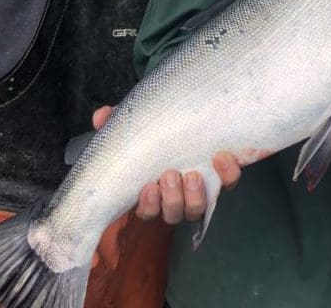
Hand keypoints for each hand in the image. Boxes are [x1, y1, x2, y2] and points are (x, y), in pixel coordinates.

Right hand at [92, 106, 241, 224]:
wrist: (187, 120)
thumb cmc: (154, 131)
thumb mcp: (134, 126)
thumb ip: (115, 122)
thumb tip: (101, 116)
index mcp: (153, 191)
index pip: (148, 211)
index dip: (148, 205)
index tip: (149, 187)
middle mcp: (177, 197)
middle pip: (174, 214)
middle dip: (172, 199)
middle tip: (170, 175)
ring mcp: (200, 189)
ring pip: (197, 208)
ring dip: (195, 195)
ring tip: (193, 174)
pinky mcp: (222, 175)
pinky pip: (229, 183)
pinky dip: (228, 174)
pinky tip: (222, 157)